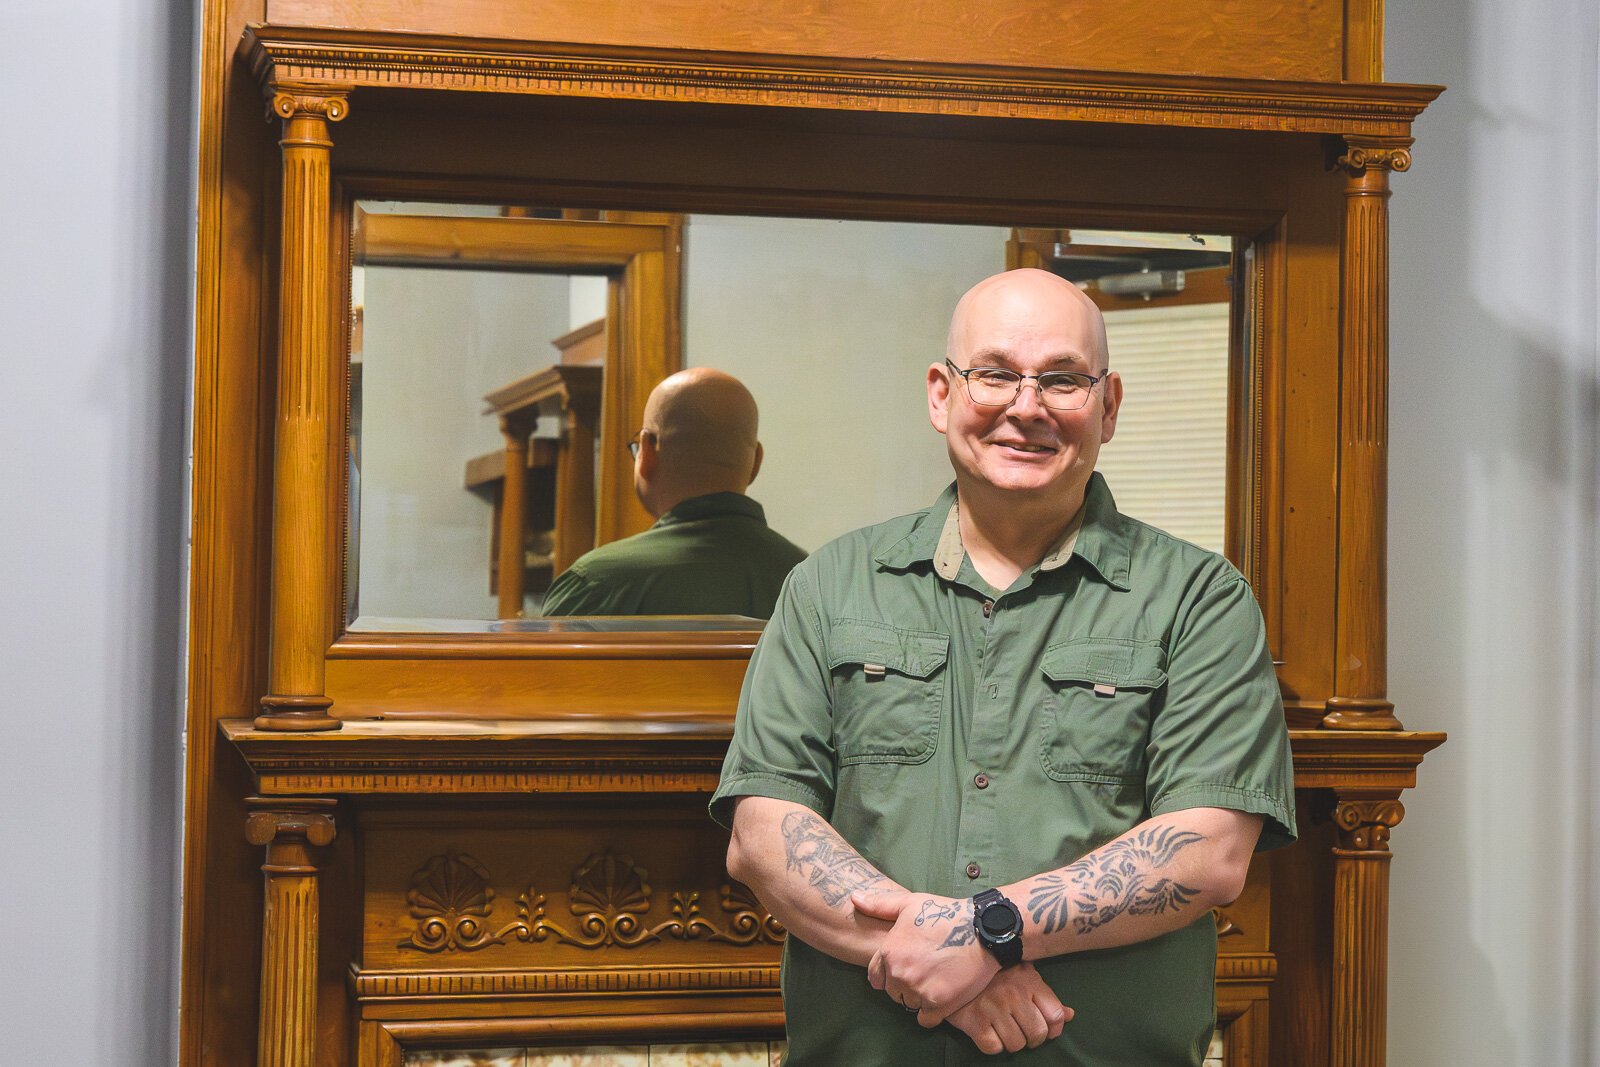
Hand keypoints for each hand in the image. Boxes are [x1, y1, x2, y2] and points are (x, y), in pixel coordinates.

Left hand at [851, 890, 998, 1024]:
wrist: (983, 930)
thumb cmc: (945, 914)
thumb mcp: (909, 903)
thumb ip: (879, 905)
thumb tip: (854, 898)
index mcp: (889, 952)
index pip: (876, 977)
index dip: (890, 972)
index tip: (906, 967)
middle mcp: (900, 974)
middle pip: (893, 992)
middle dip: (904, 985)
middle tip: (925, 971)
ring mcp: (919, 991)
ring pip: (909, 1005)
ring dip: (918, 998)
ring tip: (935, 980)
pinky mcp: (939, 1005)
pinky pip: (925, 1019)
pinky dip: (932, 1012)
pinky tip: (942, 996)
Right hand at [947, 963, 1071, 1054]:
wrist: (955, 968)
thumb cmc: (995, 973)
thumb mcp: (1024, 976)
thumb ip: (1046, 996)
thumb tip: (1070, 1015)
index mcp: (1028, 981)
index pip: (1055, 1015)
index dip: (1054, 1028)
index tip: (1047, 1029)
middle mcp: (1012, 994)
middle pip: (1038, 1034)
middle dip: (1033, 1039)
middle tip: (1023, 1031)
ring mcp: (992, 1009)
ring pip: (1016, 1045)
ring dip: (1011, 1042)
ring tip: (1004, 1029)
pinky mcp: (974, 1022)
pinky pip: (994, 1048)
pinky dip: (993, 1045)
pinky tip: (989, 1031)